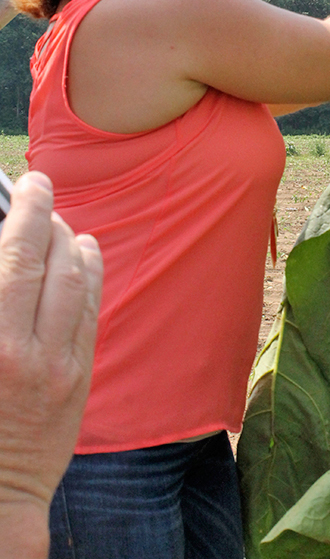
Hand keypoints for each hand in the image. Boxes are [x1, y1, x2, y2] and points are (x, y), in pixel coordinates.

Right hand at [0, 172, 101, 509]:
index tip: (23, 181)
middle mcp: (22, 347)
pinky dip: (91, 272)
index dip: (22, 211)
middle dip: (43, 212)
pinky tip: (86, 251)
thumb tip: (6, 253)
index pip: (10, 256)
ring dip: (69, 239)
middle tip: (39, 185)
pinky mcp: (80, 376)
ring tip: (58, 221)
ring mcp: (57, 363)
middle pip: (43, 259)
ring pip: (75, 280)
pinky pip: (91, 309)